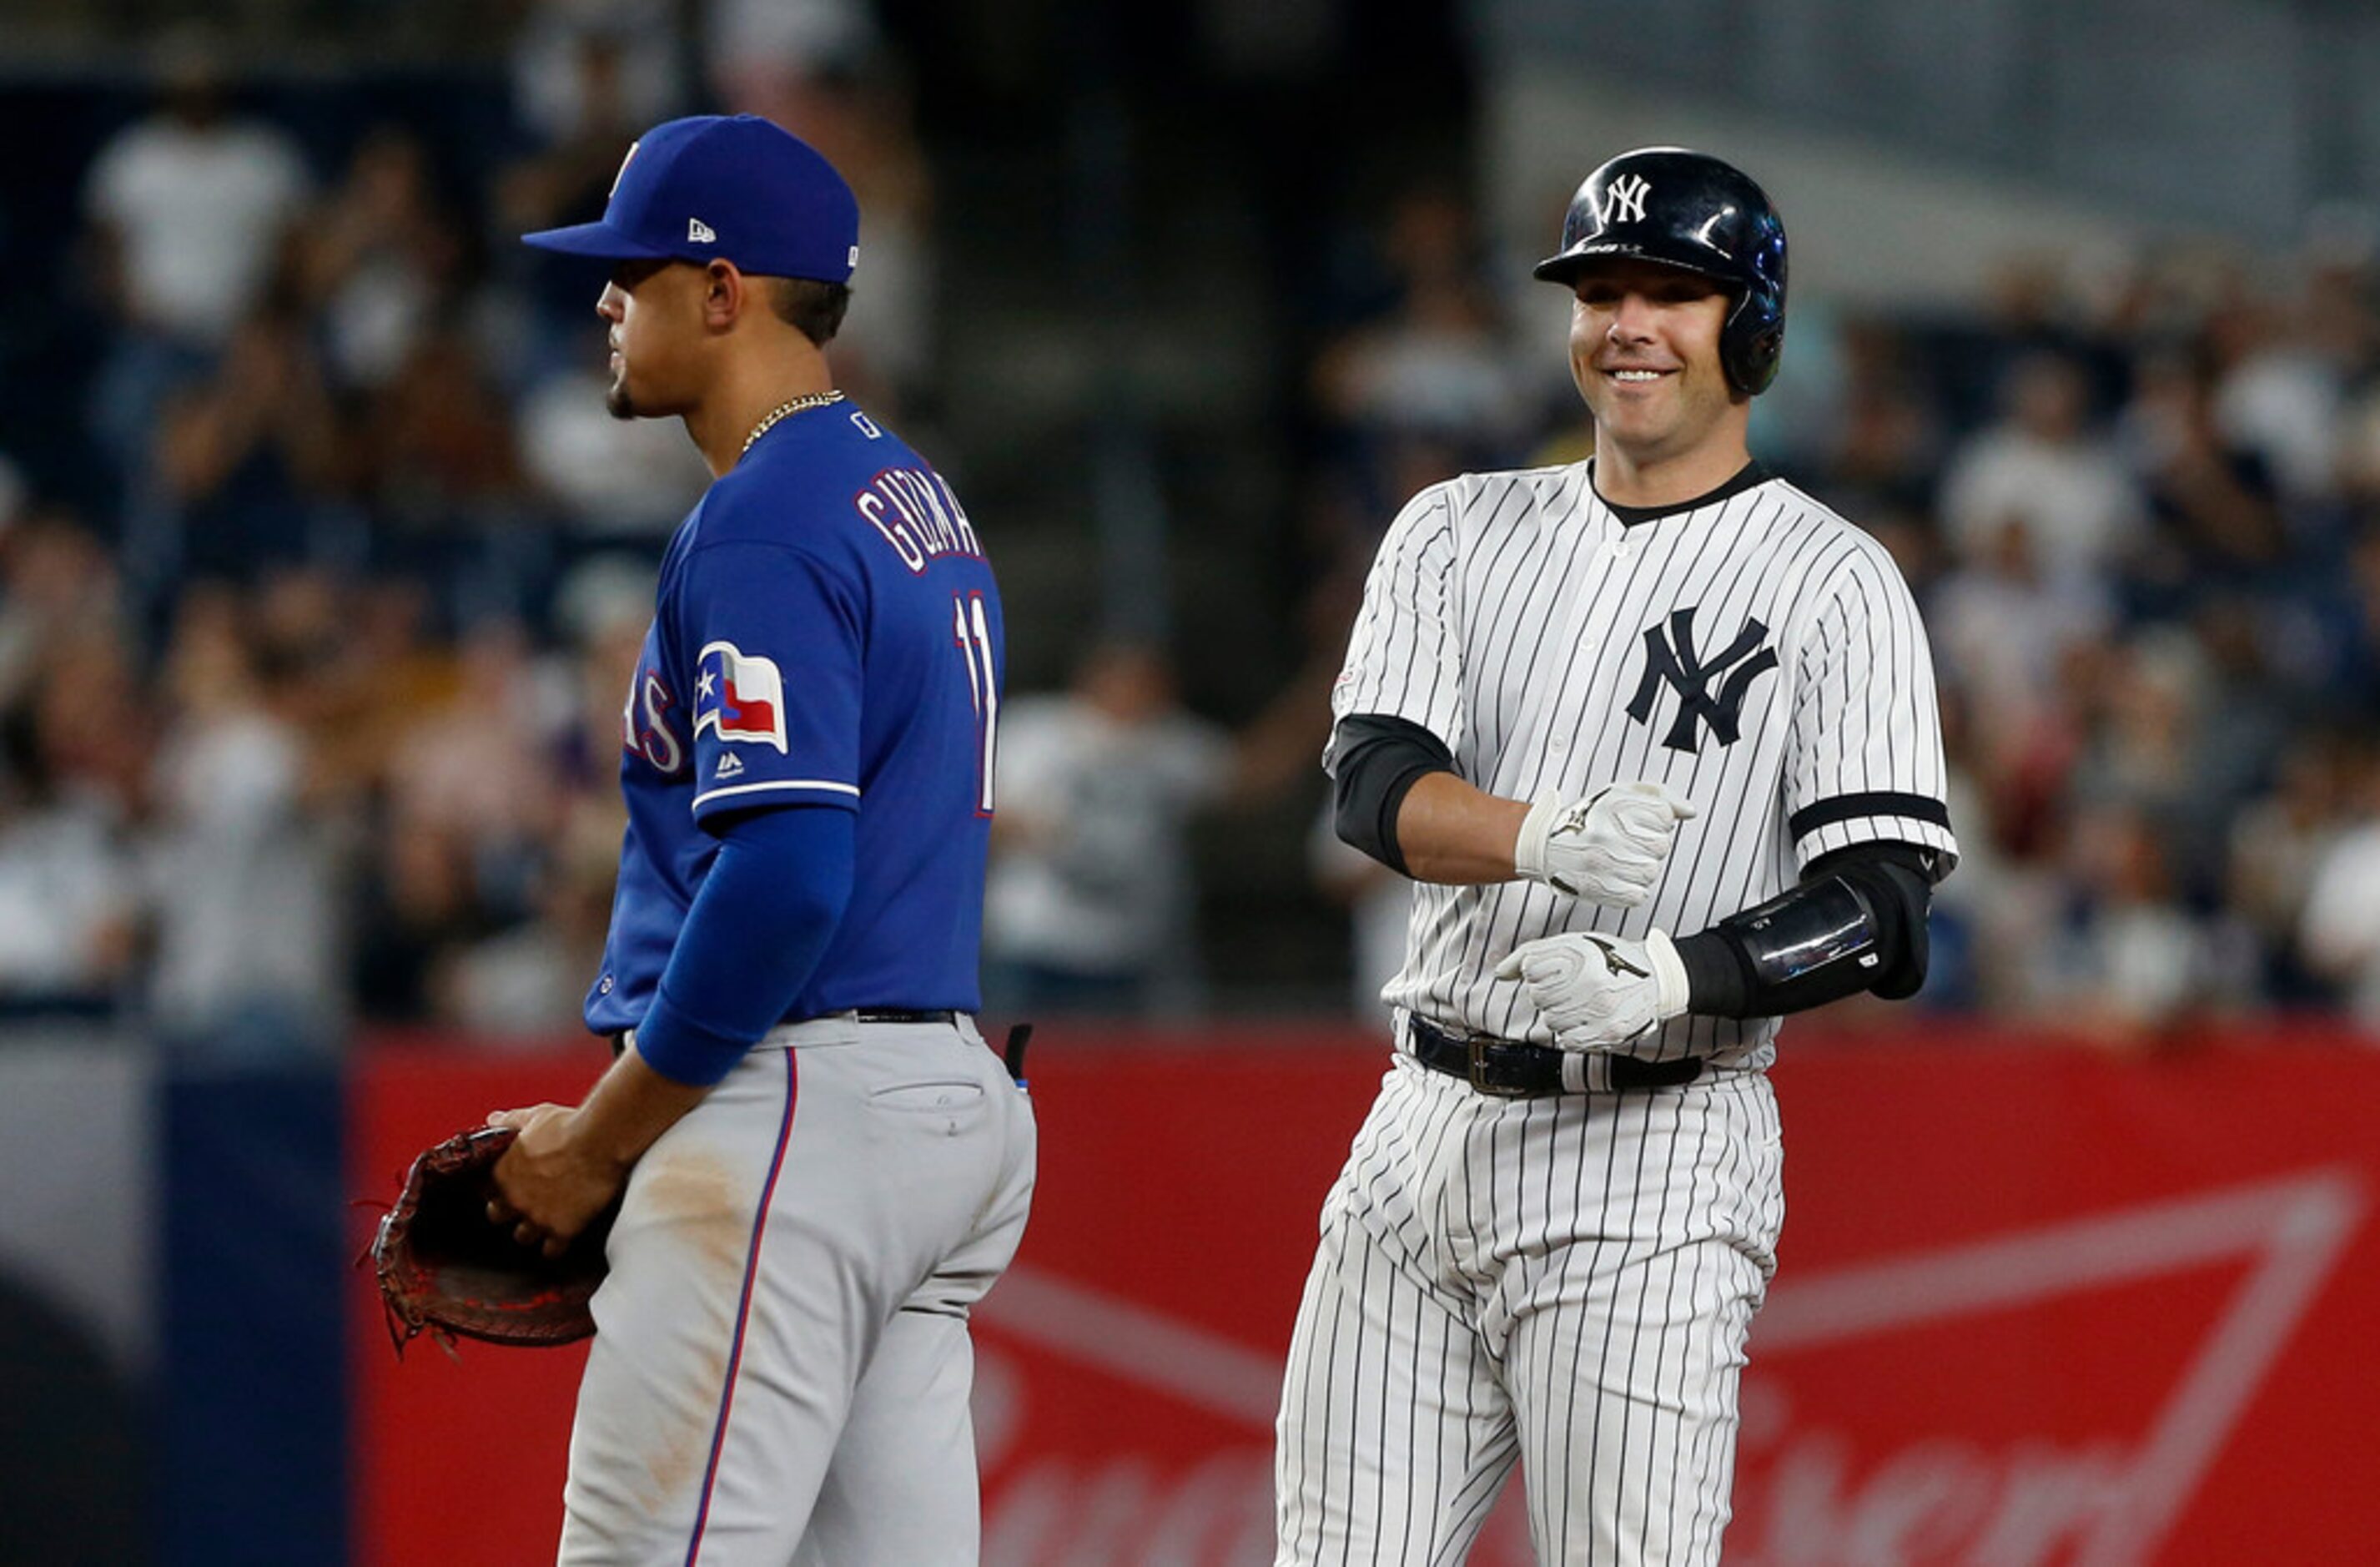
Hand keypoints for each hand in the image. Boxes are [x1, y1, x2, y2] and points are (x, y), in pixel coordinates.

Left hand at [486, 1103, 627, 1257]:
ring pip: (522, 1236)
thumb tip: (493, 1120)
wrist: (599, 1141)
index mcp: (502, 1172)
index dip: (495, 1187)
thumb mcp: (534, 1117)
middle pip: (497, 1216)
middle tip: (522, 1203)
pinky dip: (555, 1247)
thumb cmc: (567, 1127)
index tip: (505, 1184)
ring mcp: (537, 1217)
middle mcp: (514, 1199)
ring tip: (542, 1222)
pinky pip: (551, 1251)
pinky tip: (560, 1240)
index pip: (484, 1189)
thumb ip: (510, 1122)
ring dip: (530, 1230)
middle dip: (508, 1211)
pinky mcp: (562, 1229)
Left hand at [1495, 929, 1690, 1051]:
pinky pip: (1567, 1042)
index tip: (1559, 971)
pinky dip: (1572, 1033)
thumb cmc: (1607, 959)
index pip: (1530, 972)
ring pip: (1550, 1022)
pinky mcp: (1608, 1033)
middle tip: (1573, 989)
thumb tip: (1499, 974)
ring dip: (1560, 1015)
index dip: (1540, 972)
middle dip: (1549, 995)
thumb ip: (1530, 955)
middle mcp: (1590, 983)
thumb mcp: (1571, 945)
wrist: (1655, 978)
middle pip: (1538, 998)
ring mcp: (1600, 1010)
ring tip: (1581, 1003)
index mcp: (1580, 956)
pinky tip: (1586, 1019)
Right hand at [1513, 782, 1696, 904]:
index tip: (1634, 822)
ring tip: (1618, 860)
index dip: (1654, 821)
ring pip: (1651, 872)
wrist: (1542, 844)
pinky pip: (1638, 895)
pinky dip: (1630, 889)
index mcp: (1614, 804)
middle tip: (1624, 843)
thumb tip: (1690, 812)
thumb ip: (1660, 796)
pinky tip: (1614, 876)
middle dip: (1647, 845)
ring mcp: (1603, 862)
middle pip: (1661, 846)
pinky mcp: (1599, 888)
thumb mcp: (1619, 793)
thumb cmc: (1585, 818)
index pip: (1664, 816)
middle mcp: (1607, 832)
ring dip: (1639, 868)